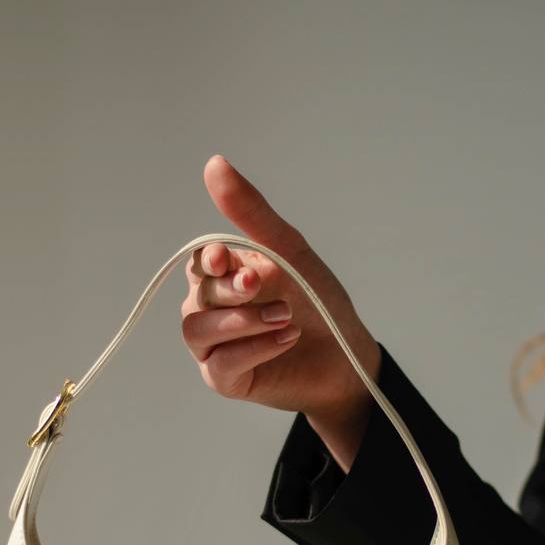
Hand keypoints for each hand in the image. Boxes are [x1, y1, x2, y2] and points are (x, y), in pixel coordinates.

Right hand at [180, 154, 381, 471]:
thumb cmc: (319, 304)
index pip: (197, 262)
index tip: (225, 258)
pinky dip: (253, 349)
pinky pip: (219, 364)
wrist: (347, 357)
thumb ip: (251, 213)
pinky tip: (286, 339)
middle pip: (197, 294)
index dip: (206, 259)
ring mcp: (215, 347)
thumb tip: (214, 163)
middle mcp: (213, 310)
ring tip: (286, 318)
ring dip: (241, 322)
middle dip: (231, 289)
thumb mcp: (288, 252)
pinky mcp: (225, 380)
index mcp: (225, 277)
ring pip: (197, 330)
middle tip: (265, 284)